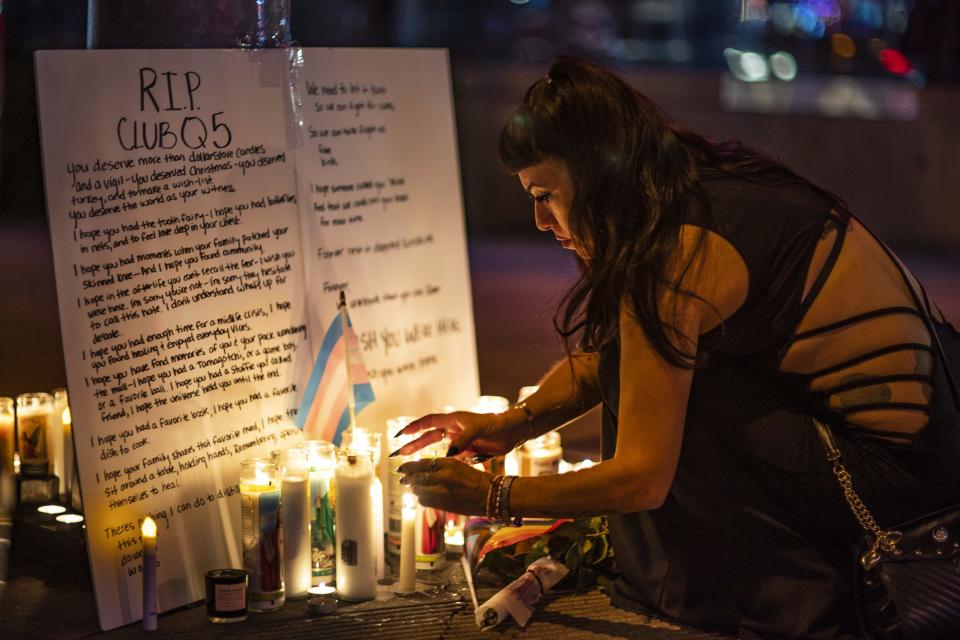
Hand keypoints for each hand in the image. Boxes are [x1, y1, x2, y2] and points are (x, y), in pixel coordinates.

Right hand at [390, 411, 519, 459]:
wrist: (512, 432)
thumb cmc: (496, 425)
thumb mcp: (478, 430)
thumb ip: (463, 441)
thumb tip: (448, 453)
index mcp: (454, 420)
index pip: (429, 422)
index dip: (415, 427)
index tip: (402, 433)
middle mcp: (454, 429)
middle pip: (430, 436)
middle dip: (415, 443)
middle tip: (400, 452)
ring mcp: (459, 440)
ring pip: (438, 447)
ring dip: (425, 454)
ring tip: (412, 462)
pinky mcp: (466, 450)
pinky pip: (450, 457)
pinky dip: (441, 462)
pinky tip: (434, 469)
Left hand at [398, 457, 490, 514]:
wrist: (489, 495)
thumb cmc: (476, 478)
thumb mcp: (458, 465)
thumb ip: (440, 467)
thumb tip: (422, 470)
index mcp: (448, 464)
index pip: (421, 464)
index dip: (408, 466)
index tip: (402, 467)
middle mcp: (443, 477)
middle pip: (416, 478)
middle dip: (408, 478)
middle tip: (403, 478)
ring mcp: (442, 492)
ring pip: (418, 490)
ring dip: (414, 489)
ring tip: (413, 487)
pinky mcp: (442, 505)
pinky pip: (424, 501)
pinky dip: (421, 498)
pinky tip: (423, 495)